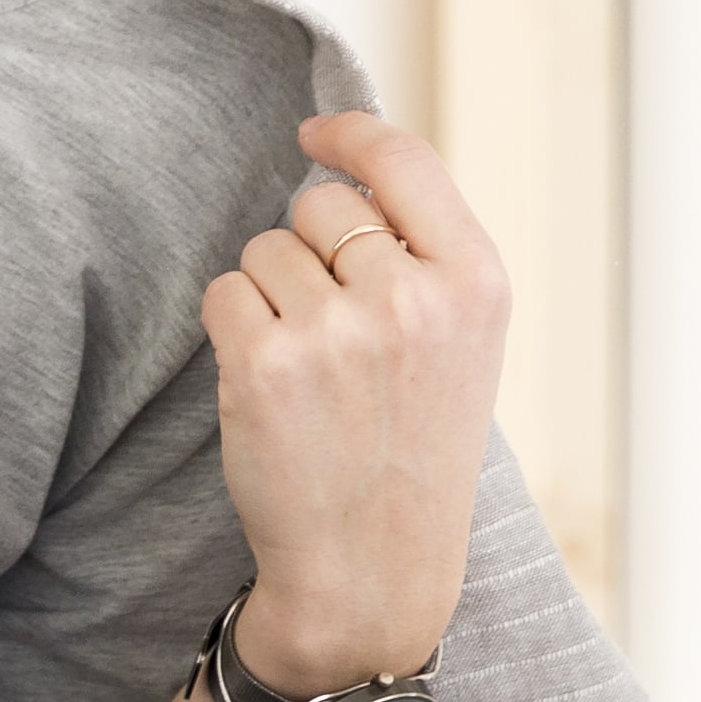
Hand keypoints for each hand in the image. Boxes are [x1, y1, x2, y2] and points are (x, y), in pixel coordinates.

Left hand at [205, 110, 508, 694]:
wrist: (374, 567)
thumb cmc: (411, 451)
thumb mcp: (458, 345)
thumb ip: (421, 259)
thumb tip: (343, 174)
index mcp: (477, 284)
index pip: (407, 162)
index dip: (351, 136)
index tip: (316, 134)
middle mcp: (413, 297)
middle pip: (319, 207)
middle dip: (309, 250)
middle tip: (333, 332)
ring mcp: (337, 329)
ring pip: (264, 250)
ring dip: (269, 296)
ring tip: (310, 372)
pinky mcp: (265, 363)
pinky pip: (224, 292)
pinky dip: (233, 328)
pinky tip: (269, 385)